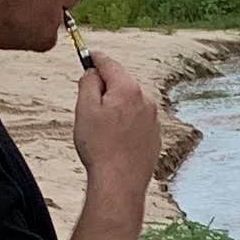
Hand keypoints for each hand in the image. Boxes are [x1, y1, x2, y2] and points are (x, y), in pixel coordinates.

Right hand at [72, 45, 162, 194]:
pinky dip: (125, 124)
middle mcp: (145, 100)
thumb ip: (88, 83)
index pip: (109, 63)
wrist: (120, 183)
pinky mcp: (155, 136)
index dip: (94, 59)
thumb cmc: (100, 147)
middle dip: (104, 88)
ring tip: (102, 130)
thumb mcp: (84, 108)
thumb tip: (93, 72)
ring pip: (129, 103)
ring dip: (116, 107)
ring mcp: (153, 119)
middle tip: (88, 106)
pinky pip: (137, 121)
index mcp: (127, 89)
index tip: (87, 56)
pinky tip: (115, 141)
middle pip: (121, 83)